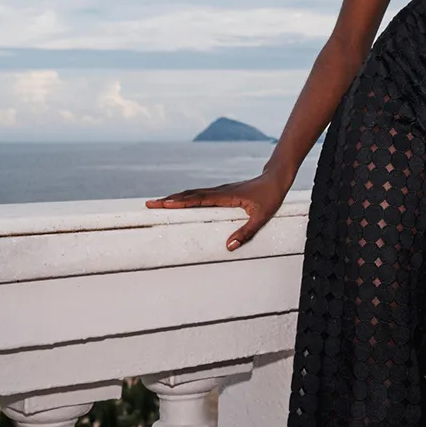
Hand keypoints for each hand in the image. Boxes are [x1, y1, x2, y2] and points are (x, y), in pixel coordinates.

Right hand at [145, 170, 288, 250]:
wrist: (276, 179)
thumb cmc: (270, 197)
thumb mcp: (261, 217)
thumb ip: (246, 233)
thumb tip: (229, 247)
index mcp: (225, 196)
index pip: (198, 200)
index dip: (180, 203)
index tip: (164, 205)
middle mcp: (219, 191)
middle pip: (189, 195)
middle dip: (169, 200)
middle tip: (149, 204)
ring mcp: (219, 190)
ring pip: (192, 194)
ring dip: (175, 198)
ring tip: (158, 203)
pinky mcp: (222, 191)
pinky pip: (199, 194)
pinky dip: (186, 198)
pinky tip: (180, 201)